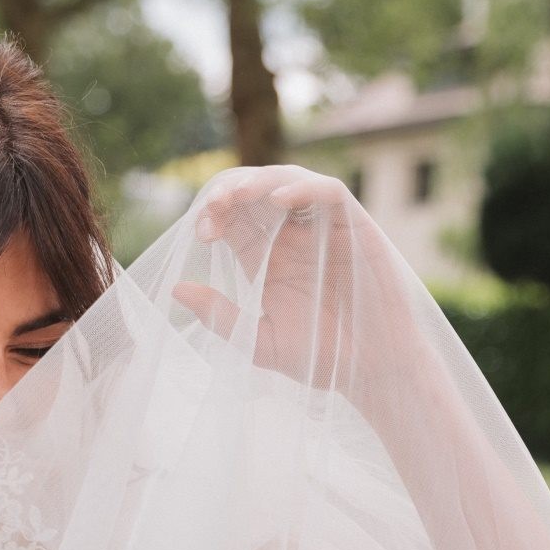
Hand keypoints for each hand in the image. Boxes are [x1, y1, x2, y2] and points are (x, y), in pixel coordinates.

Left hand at [172, 168, 397, 388]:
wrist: (373, 369)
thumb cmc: (318, 357)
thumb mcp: (257, 341)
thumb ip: (220, 316)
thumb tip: (177, 290)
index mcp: (265, 258)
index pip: (233, 218)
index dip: (213, 215)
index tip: (202, 233)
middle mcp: (291, 237)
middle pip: (256, 192)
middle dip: (231, 190)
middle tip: (213, 205)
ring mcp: (323, 229)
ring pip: (291, 181)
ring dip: (262, 181)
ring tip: (239, 194)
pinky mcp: (355, 228)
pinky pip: (330, 193)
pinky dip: (304, 188)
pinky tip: (279, 199)